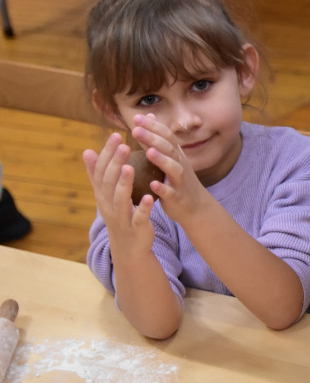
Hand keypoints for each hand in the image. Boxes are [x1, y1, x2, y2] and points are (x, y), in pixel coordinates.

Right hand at [83, 132, 156, 254]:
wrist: (129, 246)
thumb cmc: (119, 214)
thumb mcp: (106, 195)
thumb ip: (97, 174)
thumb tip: (87, 150)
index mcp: (102, 194)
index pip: (101, 170)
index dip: (107, 153)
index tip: (116, 135)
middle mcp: (108, 204)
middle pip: (108, 182)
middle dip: (115, 163)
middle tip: (124, 145)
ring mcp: (121, 217)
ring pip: (120, 199)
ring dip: (124, 183)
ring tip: (130, 167)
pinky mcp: (135, 228)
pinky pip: (138, 217)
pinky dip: (143, 207)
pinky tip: (149, 196)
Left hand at [130, 114, 207, 222]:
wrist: (196, 206)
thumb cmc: (178, 180)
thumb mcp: (171, 156)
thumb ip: (158, 138)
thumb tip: (149, 116)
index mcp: (176, 154)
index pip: (166, 136)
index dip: (153, 126)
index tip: (137, 118)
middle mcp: (180, 165)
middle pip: (169, 149)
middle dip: (153, 138)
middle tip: (136, 130)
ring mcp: (180, 181)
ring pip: (173, 168)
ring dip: (162, 160)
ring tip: (148, 152)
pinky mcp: (177, 197)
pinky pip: (171, 192)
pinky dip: (162, 188)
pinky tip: (152, 184)